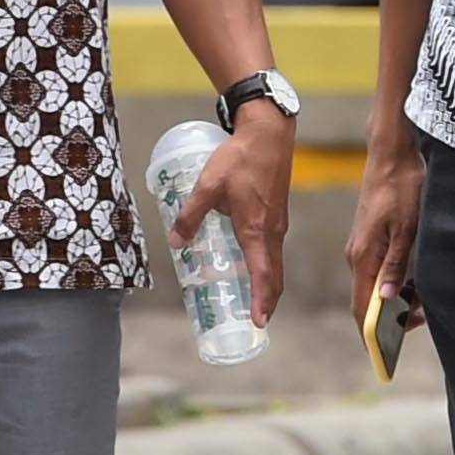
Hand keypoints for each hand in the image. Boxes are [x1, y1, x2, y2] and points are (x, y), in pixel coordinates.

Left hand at [172, 108, 293, 324]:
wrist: (270, 131)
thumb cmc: (241, 157)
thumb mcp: (208, 185)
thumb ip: (190, 214)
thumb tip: (176, 242)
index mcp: (257, 229)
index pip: (264, 275)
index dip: (261, 301)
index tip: (258, 322)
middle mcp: (273, 230)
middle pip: (275, 274)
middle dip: (267, 299)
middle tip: (256, 320)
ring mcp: (278, 221)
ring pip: (276, 260)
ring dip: (267, 282)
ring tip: (253, 297)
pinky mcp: (277, 211)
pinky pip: (274, 246)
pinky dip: (267, 263)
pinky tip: (252, 260)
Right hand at [348, 121, 424, 322]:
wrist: (392, 155)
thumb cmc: (401, 188)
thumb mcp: (406, 228)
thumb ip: (395, 264)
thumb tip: (386, 299)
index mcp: (362, 258)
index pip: (361, 308)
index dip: (371, 334)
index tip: (383, 354)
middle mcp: (357, 257)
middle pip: (368, 300)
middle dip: (390, 319)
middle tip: (420, 322)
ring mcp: (362, 248)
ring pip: (376, 285)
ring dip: (396, 299)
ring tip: (423, 303)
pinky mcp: (371, 239)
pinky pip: (379, 270)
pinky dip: (395, 281)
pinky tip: (416, 281)